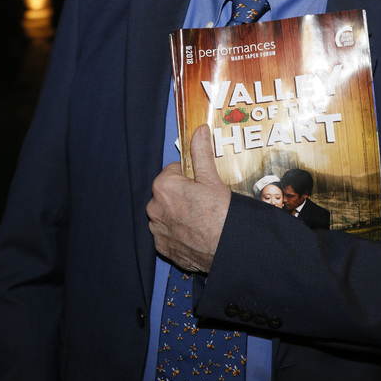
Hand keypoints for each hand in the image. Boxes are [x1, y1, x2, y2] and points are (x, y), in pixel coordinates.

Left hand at [147, 124, 229, 271]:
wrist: (226, 249)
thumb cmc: (220, 214)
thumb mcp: (212, 178)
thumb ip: (201, 153)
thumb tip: (199, 131)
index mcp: (164, 186)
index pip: (173, 171)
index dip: (189, 176)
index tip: (201, 185)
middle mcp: (154, 208)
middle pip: (167, 192)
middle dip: (182, 195)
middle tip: (203, 202)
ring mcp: (157, 230)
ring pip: (166, 213)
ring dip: (178, 213)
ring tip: (200, 219)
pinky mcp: (162, 247)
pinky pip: (167, 233)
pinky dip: (178, 232)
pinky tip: (195, 232)